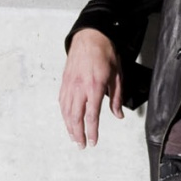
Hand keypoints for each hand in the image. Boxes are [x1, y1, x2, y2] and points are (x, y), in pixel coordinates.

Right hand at [59, 29, 123, 147]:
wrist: (90, 36)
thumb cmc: (105, 52)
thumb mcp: (118, 74)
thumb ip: (116, 97)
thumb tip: (118, 115)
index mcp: (94, 86)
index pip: (91, 115)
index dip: (92, 131)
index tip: (93, 142)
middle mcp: (79, 87)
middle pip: (75, 117)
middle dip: (78, 134)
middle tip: (82, 145)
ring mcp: (70, 84)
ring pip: (66, 111)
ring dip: (69, 127)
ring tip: (74, 138)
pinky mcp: (65, 81)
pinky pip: (62, 102)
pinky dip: (64, 114)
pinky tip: (67, 120)